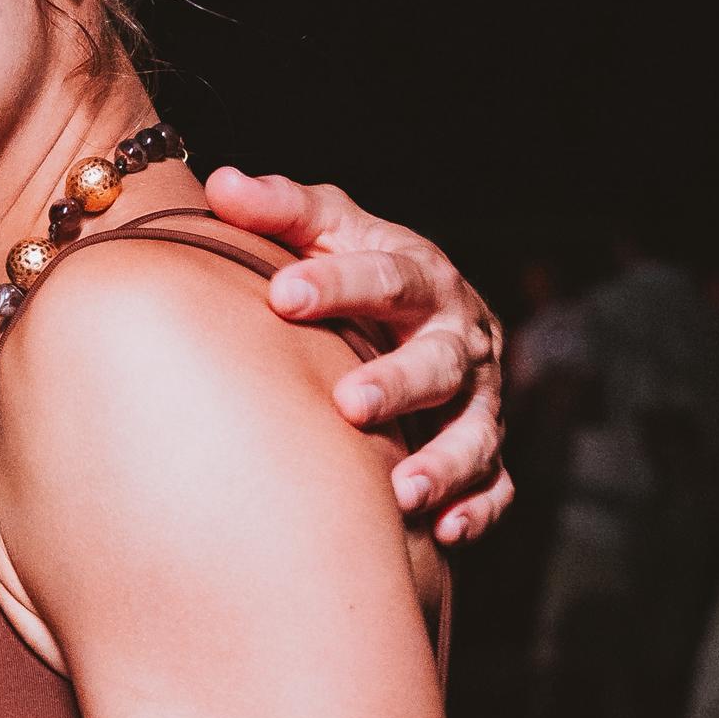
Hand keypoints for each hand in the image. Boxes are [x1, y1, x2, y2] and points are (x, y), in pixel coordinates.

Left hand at [202, 164, 511, 543]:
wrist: (420, 317)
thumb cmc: (357, 271)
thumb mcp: (327, 230)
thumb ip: (281, 210)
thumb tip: (222, 183)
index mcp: (420, 278)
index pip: (385, 276)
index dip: (337, 284)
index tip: (283, 295)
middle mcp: (458, 339)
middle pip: (438, 363)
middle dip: (398, 384)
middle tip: (349, 405)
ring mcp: (477, 401)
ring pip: (474, 433)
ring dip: (443, 463)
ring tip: (400, 492)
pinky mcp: (487, 453)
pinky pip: (496, 486)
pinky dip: (477, 510)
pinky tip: (442, 534)